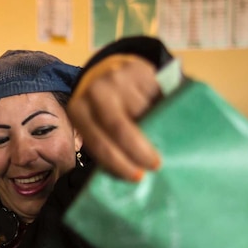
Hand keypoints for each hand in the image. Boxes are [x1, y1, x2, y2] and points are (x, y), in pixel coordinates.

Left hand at [67, 54, 162, 180]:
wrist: (109, 71)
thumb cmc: (102, 112)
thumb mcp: (95, 126)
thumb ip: (105, 145)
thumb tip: (131, 175)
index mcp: (79, 111)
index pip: (99, 143)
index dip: (119, 162)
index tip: (138, 176)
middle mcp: (96, 92)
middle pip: (120, 127)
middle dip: (139, 150)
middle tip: (155, 165)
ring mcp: (118, 79)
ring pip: (142, 111)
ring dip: (155, 130)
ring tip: (164, 141)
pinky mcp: (140, 71)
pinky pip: (156, 96)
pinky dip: (164, 112)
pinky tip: (168, 121)